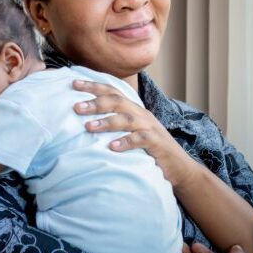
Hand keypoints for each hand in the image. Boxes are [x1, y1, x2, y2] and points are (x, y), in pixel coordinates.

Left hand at [72, 79, 197, 187]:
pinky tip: (112, 147)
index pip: (112, 92)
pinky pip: (141, 140)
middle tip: (75, 107)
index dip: (93, 86)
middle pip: (118, 101)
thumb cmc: (148, 151)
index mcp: (133, 110)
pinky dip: (126, 142)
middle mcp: (141, 115)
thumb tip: (83, 123)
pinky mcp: (158, 144)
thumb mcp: (130, 133)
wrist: (179, 167)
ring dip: (106, 122)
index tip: (73, 84)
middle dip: (96, 103)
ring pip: (127, 119)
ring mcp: (150, 128)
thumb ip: (112, 126)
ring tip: (88, 127)